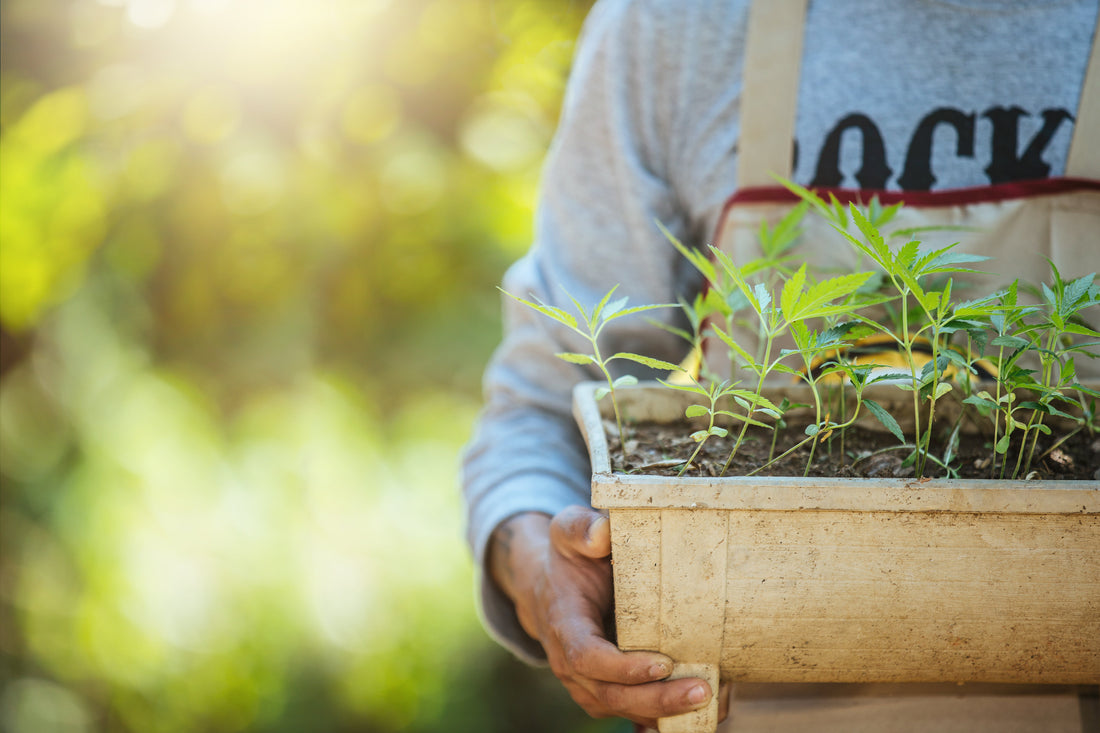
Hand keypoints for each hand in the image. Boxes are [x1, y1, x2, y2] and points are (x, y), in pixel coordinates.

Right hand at [488, 507, 728, 728]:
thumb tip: (603, 533)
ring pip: (624, 709)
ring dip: (666, 712)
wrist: (550, 588)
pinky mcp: (605, 692)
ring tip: (713, 700)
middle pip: (610, 695)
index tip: (663, 662)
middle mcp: (569, 663)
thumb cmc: (569, 558)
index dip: (623, 667)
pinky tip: (704, 709)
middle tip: (702, 690)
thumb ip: (581, 528)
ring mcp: (586, 683)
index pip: (587, 656)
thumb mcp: (567, 531)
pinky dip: (667, 715)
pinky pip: (634, 712)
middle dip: (656, 699)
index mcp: (564, 623)